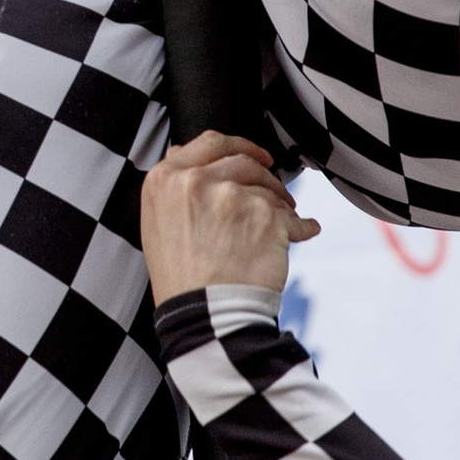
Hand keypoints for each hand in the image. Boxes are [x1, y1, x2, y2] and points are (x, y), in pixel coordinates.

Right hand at [140, 132, 318, 304]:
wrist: (205, 316)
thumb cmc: (181, 278)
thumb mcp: (156, 223)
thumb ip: (172, 185)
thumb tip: (181, 151)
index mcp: (165, 179)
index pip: (210, 142)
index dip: (238, 145)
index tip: (256, 156)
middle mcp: (197, 181)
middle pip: (244, 161)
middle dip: (264, 175)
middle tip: (273, 189)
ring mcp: (233, 197)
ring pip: (270, 188)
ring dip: (280, 203)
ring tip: (278, 224)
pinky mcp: (266, 217)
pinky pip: (293, 216)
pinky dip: (301, 226)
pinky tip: (302, 234)